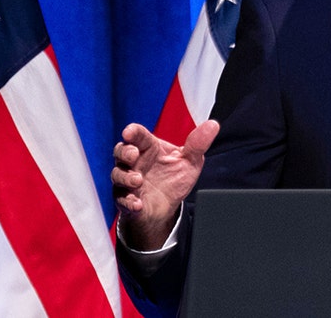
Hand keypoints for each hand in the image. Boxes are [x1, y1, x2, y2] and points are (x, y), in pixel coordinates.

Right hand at [111, 119, 219, 250]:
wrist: (167, 206)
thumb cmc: (174, 179)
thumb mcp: (190, 161)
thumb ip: (198, 144)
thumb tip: (213, 125)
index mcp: (149, 148)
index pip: (138, 135)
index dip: (132, 132)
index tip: (129, 132)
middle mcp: (135, 162)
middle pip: (120, 151)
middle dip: (124, 152)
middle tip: (133, 155)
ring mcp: (127, 180)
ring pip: (118, 174)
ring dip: (126, 177)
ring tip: (138, 180)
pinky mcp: (125, 199)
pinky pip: (121, 199)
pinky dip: (128, 201)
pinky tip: (137, 204)